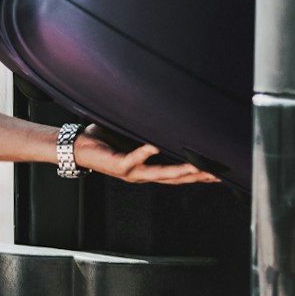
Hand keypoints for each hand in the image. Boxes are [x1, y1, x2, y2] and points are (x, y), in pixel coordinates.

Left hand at [74, 126, 220, 184]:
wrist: (75, 147)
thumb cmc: (102, 141)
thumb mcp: (131, 137)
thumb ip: (147, 133)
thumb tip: (165, 117)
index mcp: (146, 168)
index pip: (176, 174)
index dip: (197, 175)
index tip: (219, 174)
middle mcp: (140, 173)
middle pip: (174, 178)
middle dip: (197, 177)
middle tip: (219, 175)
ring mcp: (129, 171)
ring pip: (159, 173)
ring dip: (179, 170)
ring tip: (199, 166)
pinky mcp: (117, 164)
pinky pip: (132, 159)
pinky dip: (144, 153)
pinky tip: (155, 147)